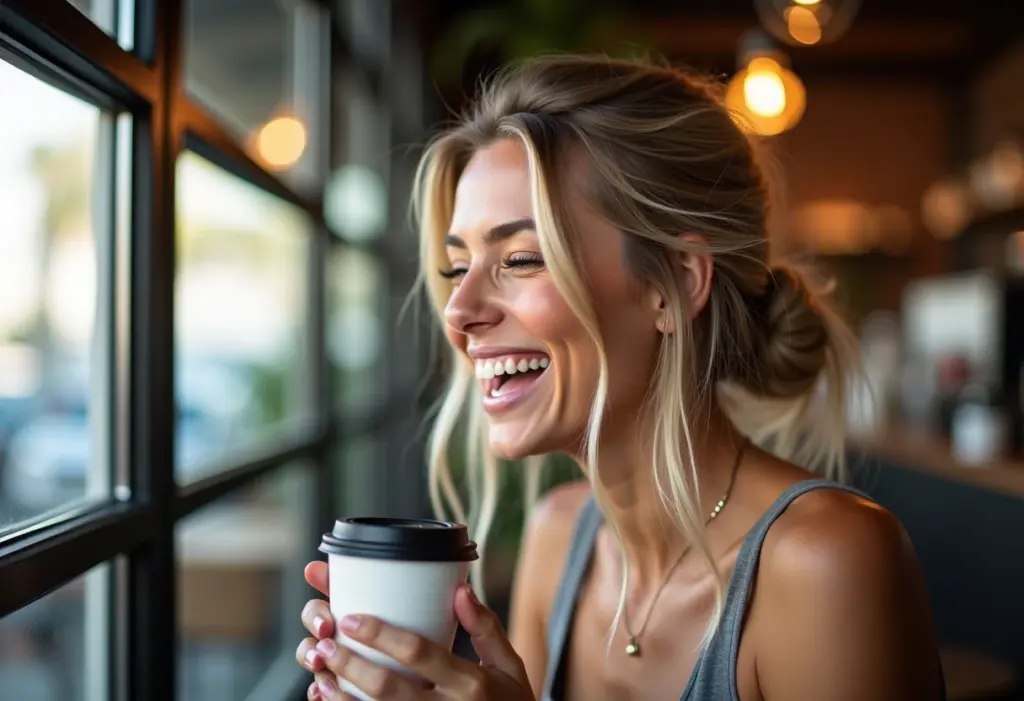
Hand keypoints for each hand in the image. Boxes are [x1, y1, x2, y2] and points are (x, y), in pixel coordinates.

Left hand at [296, 561, 534, 700]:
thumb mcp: (509, 665)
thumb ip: (486, 627)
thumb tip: (459, 589)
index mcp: (470, 682)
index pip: (420, 653)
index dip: (382, 635)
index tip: (352, 617)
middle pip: (389, 687)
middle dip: (352, 664)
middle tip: (325, 641)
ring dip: (343, 695)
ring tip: (320, 672)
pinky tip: (330, 699)